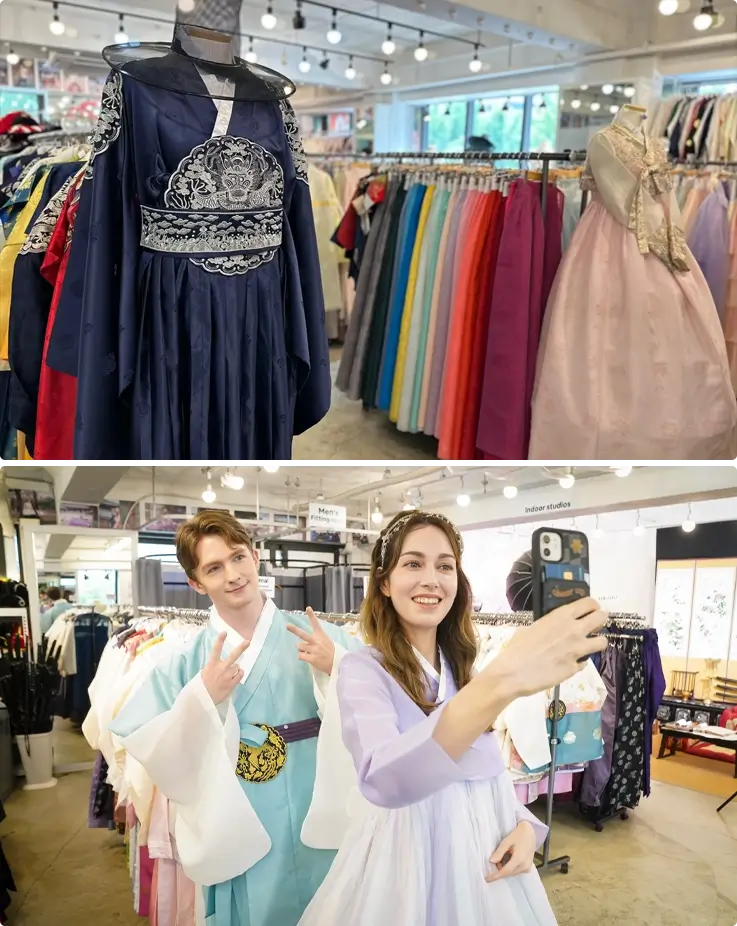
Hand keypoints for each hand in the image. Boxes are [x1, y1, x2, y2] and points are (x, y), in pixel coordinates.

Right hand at [200, 632, 248, 704]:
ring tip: (228, 674)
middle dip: (241, 648)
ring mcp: (228, 676)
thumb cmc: (202, 685)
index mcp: (212, 665)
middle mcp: (221, 669)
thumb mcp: (204, 672)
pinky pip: (240, 675)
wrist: (202, 700)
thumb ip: (214, 666)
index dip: (220, 640)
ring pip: (237, 667)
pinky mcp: (232, 684)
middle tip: (248, 641)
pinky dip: (238, 674)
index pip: (216, 650)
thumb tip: (222, 662)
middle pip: (233, 656)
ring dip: (235, 668)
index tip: (224, 632)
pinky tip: (233, 677)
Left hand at [286, 607, 335, 674]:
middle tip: (287, 626)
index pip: (316, 623)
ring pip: (299, 646)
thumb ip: (316, 639)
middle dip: (294, 629)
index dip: (311, 615)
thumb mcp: (327, 641)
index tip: (308, 608)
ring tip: (307, 652)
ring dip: (301, 649)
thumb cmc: (331, 652)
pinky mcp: (312, 659)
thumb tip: (303, 643)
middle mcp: (316, 641)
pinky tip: (307, 658)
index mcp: (321, 636)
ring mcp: (314, 650)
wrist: (338, 664)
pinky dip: (302, 657)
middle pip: (303, 634)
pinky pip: (300, 656)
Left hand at [486, 821, 536, 882]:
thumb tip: (491, 862)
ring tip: (500, 858)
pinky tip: (507, 859)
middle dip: (499, 870)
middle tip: (493, 863)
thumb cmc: (518, 834)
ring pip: (512, 873)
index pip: (505, 871)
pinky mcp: (528, 868)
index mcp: (519, 859)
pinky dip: (510, 868)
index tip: (487, 879)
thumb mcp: (507, 841)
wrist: (530, 832)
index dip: (495, 876)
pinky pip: (516, 871)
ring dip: (504, 869)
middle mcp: (525, 866)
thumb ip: (499, 852)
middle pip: (508, 873)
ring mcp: (528, 868)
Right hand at [488, 597, 607, 698]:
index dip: (593, 606)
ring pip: (602, 642)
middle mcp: (574, 630)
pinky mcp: (575, 668)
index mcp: (561, 616)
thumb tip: (555, 628)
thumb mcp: (532, 627)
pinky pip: (585, 662)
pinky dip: (579, 662)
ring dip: (597, 642)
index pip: (589, 603)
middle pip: (601, 618)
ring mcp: (577, 650)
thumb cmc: (517, 648)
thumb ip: (550, 625)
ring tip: (588, 646)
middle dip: (601, 620)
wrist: (513, 673)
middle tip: (595, 625)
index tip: (591, 610)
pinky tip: (568, 663)